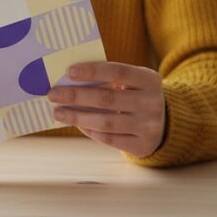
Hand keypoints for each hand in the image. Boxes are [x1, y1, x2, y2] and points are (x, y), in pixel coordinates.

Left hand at [48, 61, 165, 157]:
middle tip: (53, 94)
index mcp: (150, 80)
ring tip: (58, 112)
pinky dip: (90, 130)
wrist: (163, 123)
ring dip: (78, 117)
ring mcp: (148, 126)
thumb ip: (108, 80)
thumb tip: (70, 81)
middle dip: (76, 96)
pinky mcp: (142, 145)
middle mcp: (152, 102)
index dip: (93, 71)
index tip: (69, 72)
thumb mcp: (132, 83)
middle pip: (108, 98)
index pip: (118, 72)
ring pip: (106, 122)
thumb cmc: (136, 96)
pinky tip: (76, 124)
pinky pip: (110, 139)